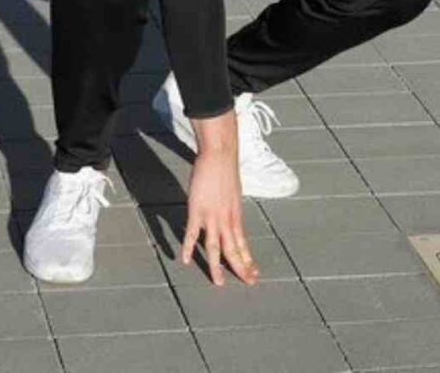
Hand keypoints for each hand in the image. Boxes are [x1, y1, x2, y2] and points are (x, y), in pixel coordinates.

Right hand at [180, 112, 258, 286]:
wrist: (220, 156)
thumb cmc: (225, 172)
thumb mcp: (233, 195)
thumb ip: (231, 210)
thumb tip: (231, 218)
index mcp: (236, 216)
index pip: (243, 244)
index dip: (248, 260)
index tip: (254, 274)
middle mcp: (227, 219)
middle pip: (234, 249)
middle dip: (241, 268)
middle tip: (248, 283)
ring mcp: (212, 216)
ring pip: (215, 247)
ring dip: (216, 266)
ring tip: (219, 282)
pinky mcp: (197, 210)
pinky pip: (191, 233)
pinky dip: (188, 247)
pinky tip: (184, 259)